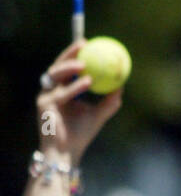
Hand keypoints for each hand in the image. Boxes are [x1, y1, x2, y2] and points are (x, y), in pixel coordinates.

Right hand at [37, 42, 121, 164]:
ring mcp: (45, 96)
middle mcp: (51, 90)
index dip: (75, 54)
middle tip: (83, 44)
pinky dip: (75, 88)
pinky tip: (87, 82)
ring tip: (84, 64)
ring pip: (55, 75)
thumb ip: (109, 101)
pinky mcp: (44, 105)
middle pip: (57, 65)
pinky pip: (61, 93)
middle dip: (68, 52)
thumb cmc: (81, 134)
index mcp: (62, 90)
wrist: (67, 152)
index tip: (88, 43)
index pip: (68, 67)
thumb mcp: (99, 114)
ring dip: (69, 68)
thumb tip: (122, 85)